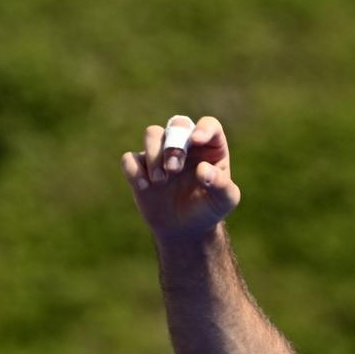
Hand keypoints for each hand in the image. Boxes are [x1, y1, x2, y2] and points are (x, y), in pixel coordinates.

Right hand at [121, 115, 240, 243]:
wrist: (186, 229)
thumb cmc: (209, 209)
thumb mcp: (224, 201)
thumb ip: (221, 185)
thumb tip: (203, 170)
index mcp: (210, 148)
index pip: (210, 125)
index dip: (203, 128)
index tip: (196, 140)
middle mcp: (186, 145)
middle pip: (177, 124)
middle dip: (174, 144)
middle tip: (174, 170)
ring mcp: (161, 153)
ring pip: (152, 133)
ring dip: (154, 154)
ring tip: (160, 180)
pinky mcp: (141, 167)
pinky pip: (130, 158)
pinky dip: (134, 170)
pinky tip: (145, 187)